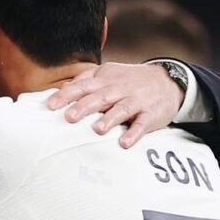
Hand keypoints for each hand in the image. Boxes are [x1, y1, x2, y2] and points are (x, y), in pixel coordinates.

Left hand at [47, 62, 184, 147]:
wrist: (169, 81)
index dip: (67, 95)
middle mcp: (119, 88)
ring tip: (98, 130)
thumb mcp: (108, 75)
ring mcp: (136, 100)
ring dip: (110, 119)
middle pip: (100, 97)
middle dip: (84, 106)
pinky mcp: (150, 114)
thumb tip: (61, 91)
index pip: (83, 85)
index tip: (50, 105)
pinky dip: (134, 133)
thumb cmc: (130, 82)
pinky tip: (125, 143)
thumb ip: (86, 82)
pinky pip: (142, 124)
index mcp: (105, 79)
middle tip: (69, 117)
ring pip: (121, 109)